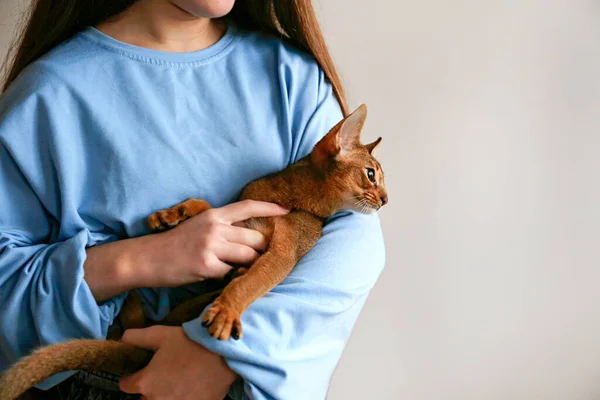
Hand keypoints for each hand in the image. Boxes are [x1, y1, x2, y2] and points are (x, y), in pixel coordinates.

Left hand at [119, 326, 236, 399]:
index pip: (125, 385)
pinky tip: (190, 388)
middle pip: (143, 399)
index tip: (138, 371)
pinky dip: (182, 398)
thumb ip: (137, 337)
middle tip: (160, 377)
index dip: (130, 377)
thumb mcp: (161, 334)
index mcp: (145, 382)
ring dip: (164, 396)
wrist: (223, 356)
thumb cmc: (190, 343)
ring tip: (175, 384)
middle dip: (148, 390)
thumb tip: (122, 338)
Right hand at [145, 200, 287, 287]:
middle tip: (249, 257)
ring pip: (248, 256)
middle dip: (258, 250)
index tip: (286, 211)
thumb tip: (251, 237)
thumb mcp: (200, 226)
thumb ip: (224, 227)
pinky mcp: (207, 265)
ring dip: (245, 265)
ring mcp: (211, 246)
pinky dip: (227, 276)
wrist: (148, 258)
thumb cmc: (176, 244)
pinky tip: (213, 274)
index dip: (270, 208)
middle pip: (255, 238)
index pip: (248, 207)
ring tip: (230, 266)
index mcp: (214, 215)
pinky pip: (231, 273)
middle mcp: (215, 227)